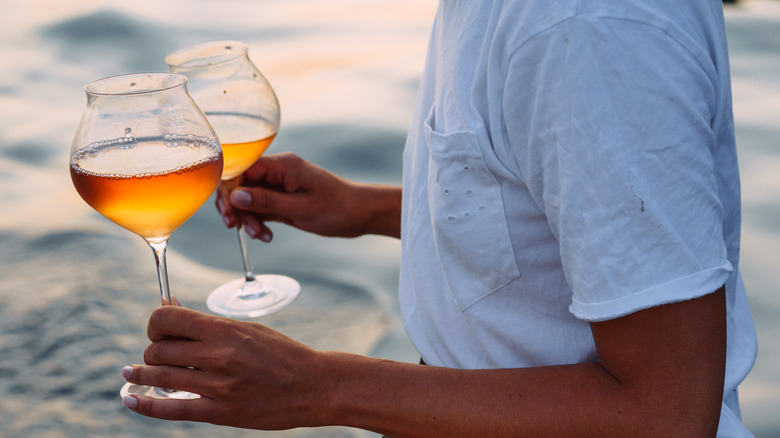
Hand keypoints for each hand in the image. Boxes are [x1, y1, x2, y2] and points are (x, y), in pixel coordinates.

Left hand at [121, 306, 325, 429]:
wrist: (314, 386)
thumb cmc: (282, 353)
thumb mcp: (247, 329)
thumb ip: (208, 323)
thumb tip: (170, 306)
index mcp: (225, 330)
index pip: (167, 319)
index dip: (155, 322)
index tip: (159, 328)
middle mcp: (217, 356)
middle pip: (158, 348)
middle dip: (152, 349)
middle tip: (158, 353)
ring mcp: (217, 386)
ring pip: (159, 375)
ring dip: (141, 372)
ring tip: (133, 372)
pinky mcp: (220, 412)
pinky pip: (172, 408)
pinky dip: (145, 404)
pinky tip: (130, 399)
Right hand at [216, 152, 400, 240]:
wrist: (360, 214)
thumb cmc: (336, 208)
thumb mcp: (299, 208)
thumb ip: (265, 201)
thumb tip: (234, 196)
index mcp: (282, 165)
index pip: (241, 169)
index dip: (229, 191)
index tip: (230, 214)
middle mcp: (278, 171)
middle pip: (240, 184)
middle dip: (236, 207)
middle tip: (238, 228)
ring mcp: (279, 185)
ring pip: (248, 198)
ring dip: (248, 218)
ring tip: (260, 236)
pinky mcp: (282, 198)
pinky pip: (260, 207)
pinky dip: (259, 222)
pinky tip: (266, 235)